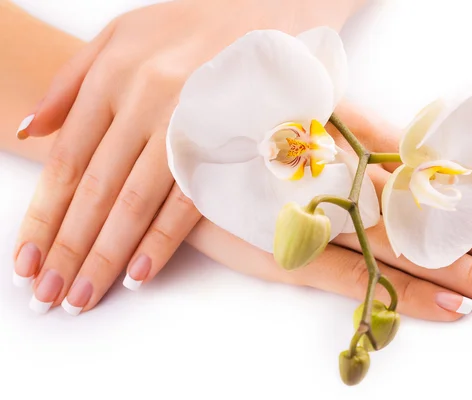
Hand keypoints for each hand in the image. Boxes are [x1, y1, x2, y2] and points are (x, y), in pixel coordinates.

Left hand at [12, 0, 364, 313]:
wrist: (272, 8)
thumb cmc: (196, 24)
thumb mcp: (122, 34)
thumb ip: (72, 82)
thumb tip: (30, 132)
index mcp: (113, 77)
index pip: (67, 163)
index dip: (44, 217)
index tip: (26, 261)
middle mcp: (144, 100)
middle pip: (96, 190)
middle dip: (69, 249)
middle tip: (51, 296)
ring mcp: (188, 121)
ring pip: (136, 201)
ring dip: (107, 255)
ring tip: (84, 296)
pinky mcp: (227, 138)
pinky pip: (190, 197)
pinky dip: (163, 238)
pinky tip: (139, 273)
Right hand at [184, 102, 471, 320]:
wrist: (159, 149)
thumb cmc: (233, 129)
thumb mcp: (292, 122)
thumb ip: (349, 133)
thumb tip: (403, 154)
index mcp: (349, 140)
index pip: (440, 174)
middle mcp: (342, 176)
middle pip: (436, 214)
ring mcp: (317, 216)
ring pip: (408, 247)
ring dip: (470, 268)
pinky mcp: (284, 251)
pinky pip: (356, 278)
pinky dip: (404, 296)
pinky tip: (451, 309)